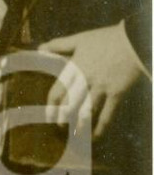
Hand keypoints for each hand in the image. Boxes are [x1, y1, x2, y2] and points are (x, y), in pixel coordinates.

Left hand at [42, 24, 146, 138]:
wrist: (134, 40)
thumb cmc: (107, 38)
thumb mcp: (80, 39)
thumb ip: (59, 45)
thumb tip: (40, 49)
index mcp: (75, 67)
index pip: (57, 90)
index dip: (51, 105)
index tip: (49, 115)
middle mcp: (86, 79)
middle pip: (69, 104)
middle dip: (63, 118)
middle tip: (60, 126)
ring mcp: (102, 87)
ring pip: (86, 111)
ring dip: (79, 125)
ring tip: (75, 133)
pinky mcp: (117, 93)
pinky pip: (108, 114)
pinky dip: (101, 127)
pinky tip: (96, 136)